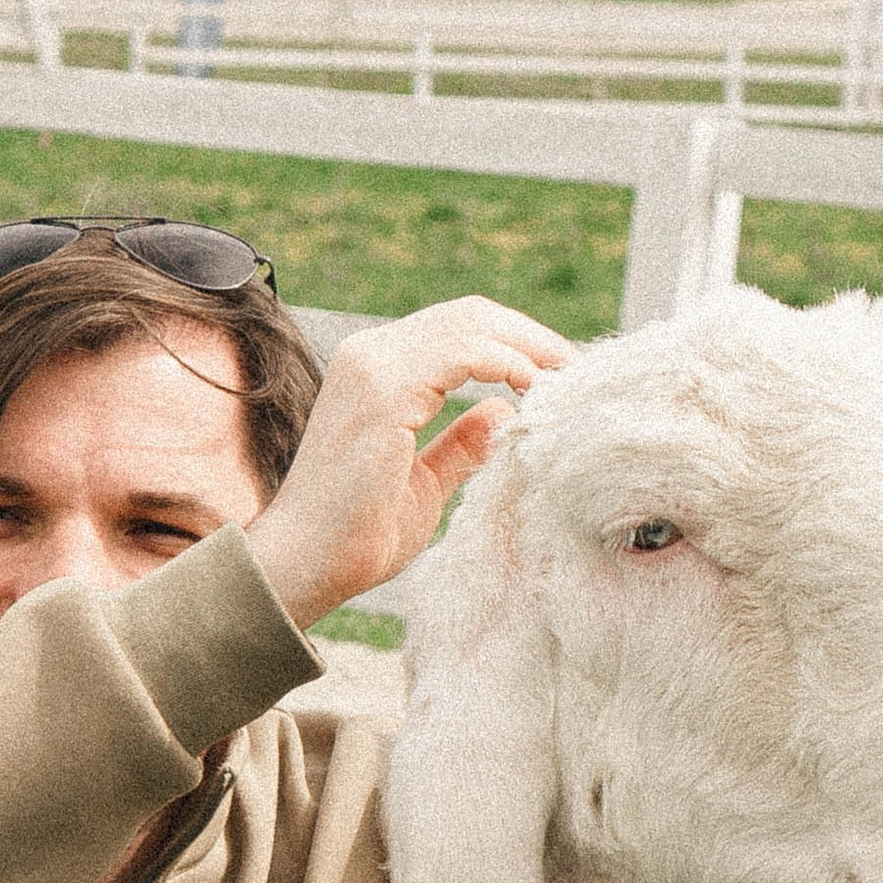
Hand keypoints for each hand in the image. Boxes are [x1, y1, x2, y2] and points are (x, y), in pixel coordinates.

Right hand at [245, 298, 569, 627]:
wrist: (305, 567)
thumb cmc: (357, 536)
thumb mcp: (426, 483)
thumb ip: (460, 445)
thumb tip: (503, 413)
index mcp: (377, 371)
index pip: (459, 330)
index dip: (517, 343)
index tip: (561, 376)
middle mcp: (369, 355)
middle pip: (469, 315)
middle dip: (531, 337)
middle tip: (577, 370)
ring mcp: (372, 366)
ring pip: (469, 323)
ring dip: (528, 346)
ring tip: (566, 380)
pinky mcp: (381, 389)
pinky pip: (461, 351)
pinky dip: (507, 362)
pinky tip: (534, 389)